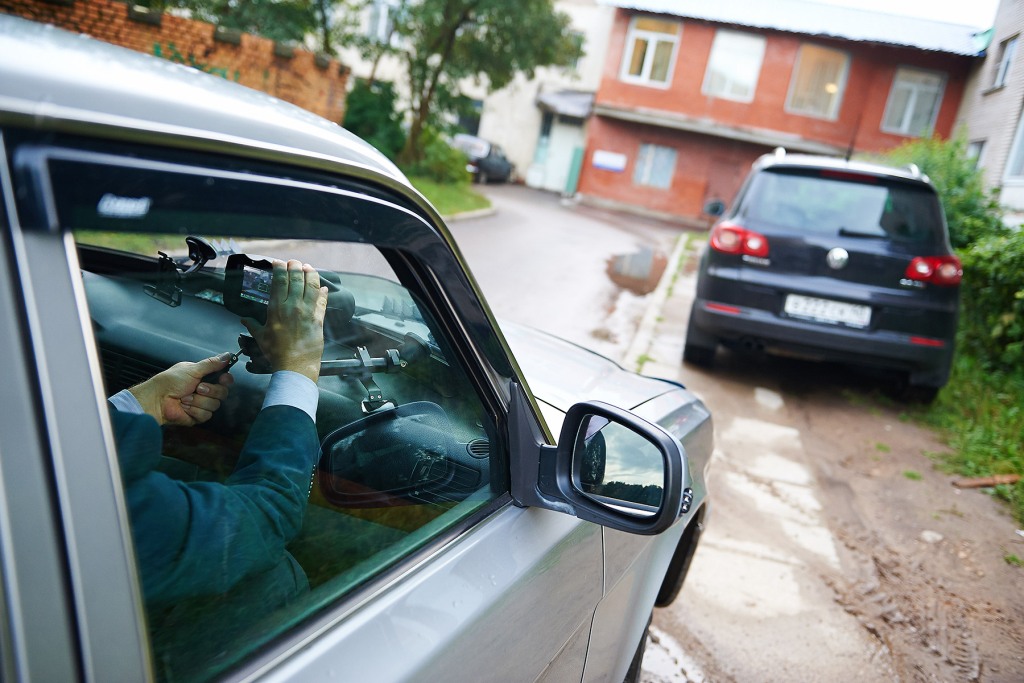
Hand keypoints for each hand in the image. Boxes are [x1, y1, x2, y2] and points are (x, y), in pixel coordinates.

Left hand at [129, 354, 234, 426]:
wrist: (157, 399)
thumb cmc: (170, 382)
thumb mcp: (192, 369)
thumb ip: (211, 364)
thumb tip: (227, 355)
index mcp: (204, 377)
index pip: (224, 379)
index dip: (226, 380)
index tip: (223, 379)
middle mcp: (205, 391)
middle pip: (223, 393)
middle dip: (210, 391)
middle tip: (198, 388)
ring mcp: (202, 404)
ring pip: (215, 405)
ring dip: (198, 401)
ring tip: (185, 398)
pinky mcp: (198, 416)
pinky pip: (206, 415)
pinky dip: (194, 410)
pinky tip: (184, 407)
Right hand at [241, 259, 327, 382]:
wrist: (294, 365)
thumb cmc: (277, 353)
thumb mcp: (260, 337)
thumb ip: (252, 325)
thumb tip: (244, 320)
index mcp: (277, 308)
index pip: (279, 281)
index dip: (280, 268)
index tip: (279, 262)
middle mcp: (293, 306)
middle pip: (296, 279)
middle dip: (295, 266)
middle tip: (294, 262)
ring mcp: (307, 311)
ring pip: (311, 286)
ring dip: (311, 274)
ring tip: (308, 268)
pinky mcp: (319, 319)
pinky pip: (322, 301)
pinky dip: (323, 293)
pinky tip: (323, 288)